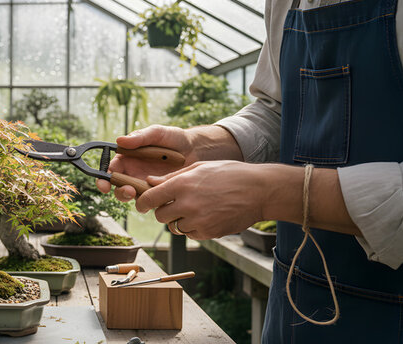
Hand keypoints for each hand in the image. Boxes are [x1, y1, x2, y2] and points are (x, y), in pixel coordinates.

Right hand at [96, 125, 198, 200]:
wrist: (195, 149)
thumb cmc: (173, 138)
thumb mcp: (157, 133)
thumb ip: (139, 137)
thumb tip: (119, 141)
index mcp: (127, 159)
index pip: (110, 170)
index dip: (103, 179)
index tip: (104, 185)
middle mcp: (133, 173)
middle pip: (118, 187)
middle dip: (119, 192)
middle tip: (129, 190)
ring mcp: (145, 184)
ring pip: (133, 197)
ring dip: (134, 198)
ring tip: (143, 193)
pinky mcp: (158, 193)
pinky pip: (151, 201)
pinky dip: (152, 201)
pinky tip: (159, 196)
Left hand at [135, 161, 266, 239]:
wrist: (259, 191)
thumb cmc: (230, 174)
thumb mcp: (199, 168)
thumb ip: (172, 177)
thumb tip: (150, 182)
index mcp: (182, 185)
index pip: (149, 199)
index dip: (142, 203)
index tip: (142, 204)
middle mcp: (187, 204)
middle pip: (160, 216)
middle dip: (164, 211)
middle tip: (175, 204)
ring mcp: (198, 221)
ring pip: (175, 227)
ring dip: (180, 220)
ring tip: (196, 208)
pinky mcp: (208, 233)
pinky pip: (190, 234)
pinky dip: (194, 227)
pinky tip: (207, 215)